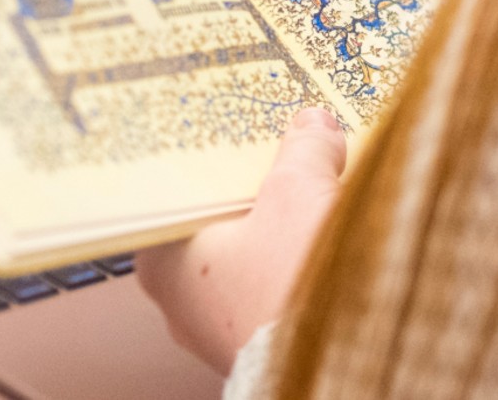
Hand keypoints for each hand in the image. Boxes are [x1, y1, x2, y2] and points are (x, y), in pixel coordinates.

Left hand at [137, 107, 348, 372]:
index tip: (244, 131)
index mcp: (161, 257)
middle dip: (257, 191)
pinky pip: (272, 293)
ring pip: (247, 261)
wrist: (336, 368)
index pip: (180, 190)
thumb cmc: (292, 292)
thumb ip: (303, 151)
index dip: (217, 157)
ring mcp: (219, 331)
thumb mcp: (299, 194)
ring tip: (317, 196)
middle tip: (290, 155)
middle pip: (217, 223)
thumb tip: (313, 128)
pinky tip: (325, 247)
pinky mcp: (259, 350)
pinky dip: (294, 268)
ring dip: (281, 232)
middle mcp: (179, 301)